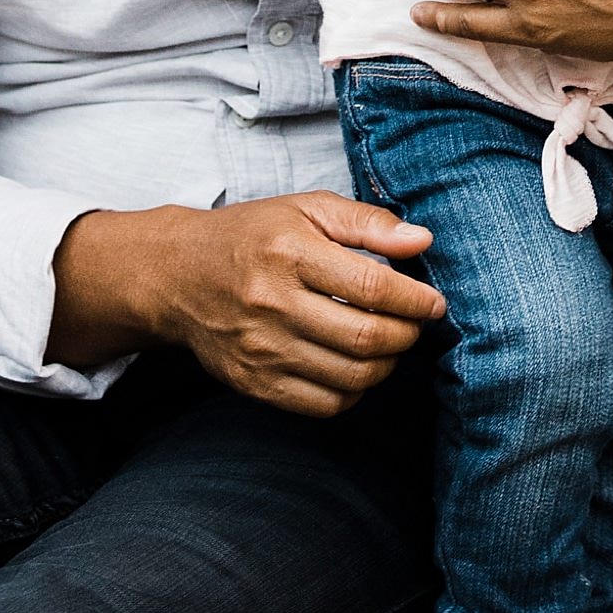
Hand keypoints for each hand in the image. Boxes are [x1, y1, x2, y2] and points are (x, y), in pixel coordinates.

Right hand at [49, 193, 444, 416]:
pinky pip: (322, 404)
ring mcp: (261, 349)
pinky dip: (353, 391)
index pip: (372, 286)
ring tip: (389, 344)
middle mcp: (273, 303)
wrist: (178, 274)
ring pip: (350, 377)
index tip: (434, 303)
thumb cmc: (252, 236)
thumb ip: (367, 223)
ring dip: (386, 366)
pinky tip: (355, 367)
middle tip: (415, 324)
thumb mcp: (307, 209)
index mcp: (290, 252)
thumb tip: (422, 241)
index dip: (415, 300)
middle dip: (406, 335)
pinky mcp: (253, 382)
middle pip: (365, 338)